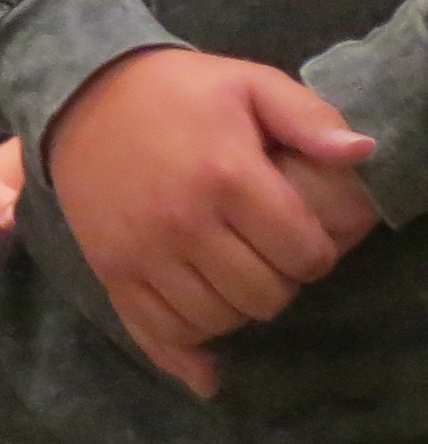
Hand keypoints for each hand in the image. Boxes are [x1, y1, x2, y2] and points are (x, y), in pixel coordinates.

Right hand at [47, 47, 380, 397]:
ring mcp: (143, 250)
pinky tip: (205, 360)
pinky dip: (187, 348)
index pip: (306, 256)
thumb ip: (309, 117)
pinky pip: (158, 331)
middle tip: (263, 253)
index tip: (297, 233)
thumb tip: (362, 155)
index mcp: (228, 175)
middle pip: (266, 297)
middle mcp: (185, 221)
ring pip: (218, 320)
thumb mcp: (249, 83)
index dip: (315, 250)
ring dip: (236, 308)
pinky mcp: (110, 268)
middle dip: (278, 281)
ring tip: (230, 274)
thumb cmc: (177, 90)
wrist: (80, 91)